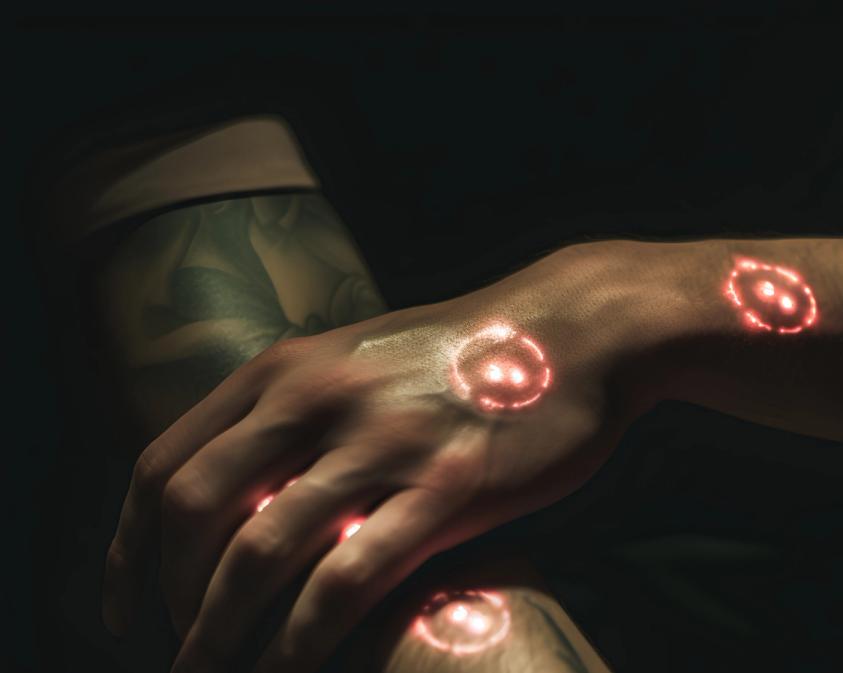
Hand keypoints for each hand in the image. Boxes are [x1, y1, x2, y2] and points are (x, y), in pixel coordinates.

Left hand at [102, 244, 653, 671]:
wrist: (571, 332)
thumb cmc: (464, 357)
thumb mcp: (358, 360)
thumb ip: (292, 412)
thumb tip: (237, 492)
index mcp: (286, 370)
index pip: (164, 465)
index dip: (126, 550)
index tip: (125, 606)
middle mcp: (319, 400)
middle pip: (195, 513)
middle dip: (169, 598)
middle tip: (178, 649)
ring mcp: (383, 442)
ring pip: (260, 554)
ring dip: (219, 634)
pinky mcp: (447, 488)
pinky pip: (348, 580)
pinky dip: (301, 641)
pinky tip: (287, 671)